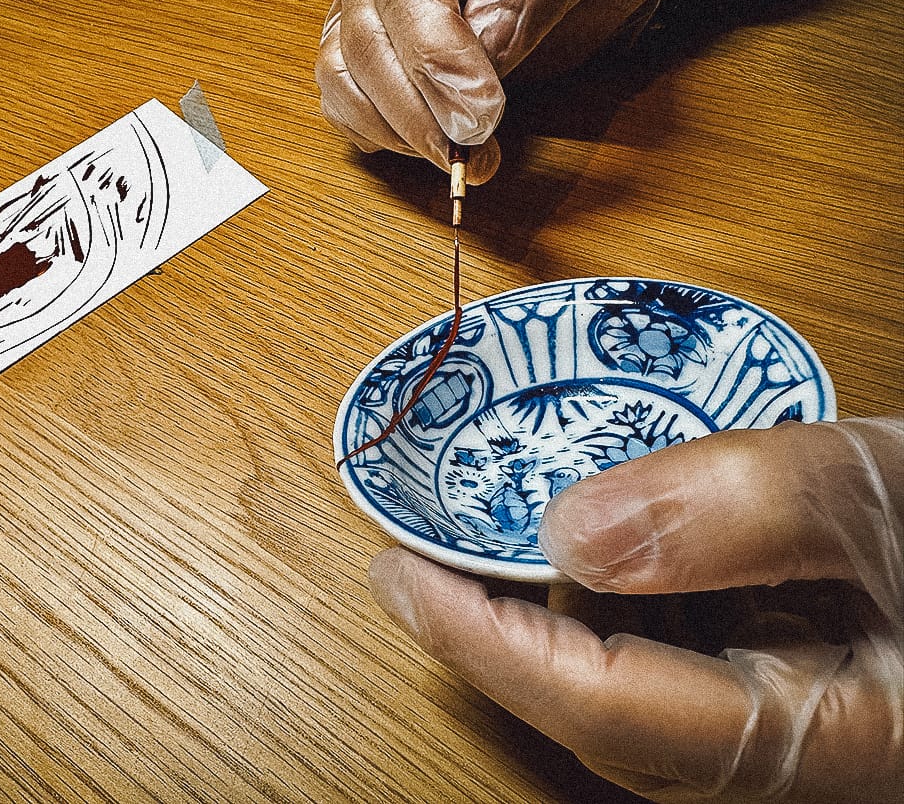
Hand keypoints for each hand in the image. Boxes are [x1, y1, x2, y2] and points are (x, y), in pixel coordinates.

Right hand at [316, 0, 664, 183]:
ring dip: (396, 130)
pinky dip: (382, 136)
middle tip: (475, 146)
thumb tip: (484, 51)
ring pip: (342, 74)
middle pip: (363, 35)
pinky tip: (433, 145)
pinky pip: (345, 100)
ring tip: (461, 156)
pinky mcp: (369, 54)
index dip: (434, 51)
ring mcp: (367, 5)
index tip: (480, 108)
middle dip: (417, 106)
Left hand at [368, 417, 902, 800]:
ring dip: (549, 624)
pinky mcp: (795, 688)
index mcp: (818, 736)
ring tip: (489, 547)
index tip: (397, 576)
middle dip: (498, 642)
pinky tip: (600, 548)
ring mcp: (792, 725)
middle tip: (423, 561)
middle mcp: (790, 755)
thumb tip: (573, 527)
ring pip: (631, 695)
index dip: (483, 642)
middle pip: (603, 715)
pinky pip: (677, 662)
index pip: (602, 703)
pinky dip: (617, 607)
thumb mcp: (888, 496)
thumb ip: (743, 512)